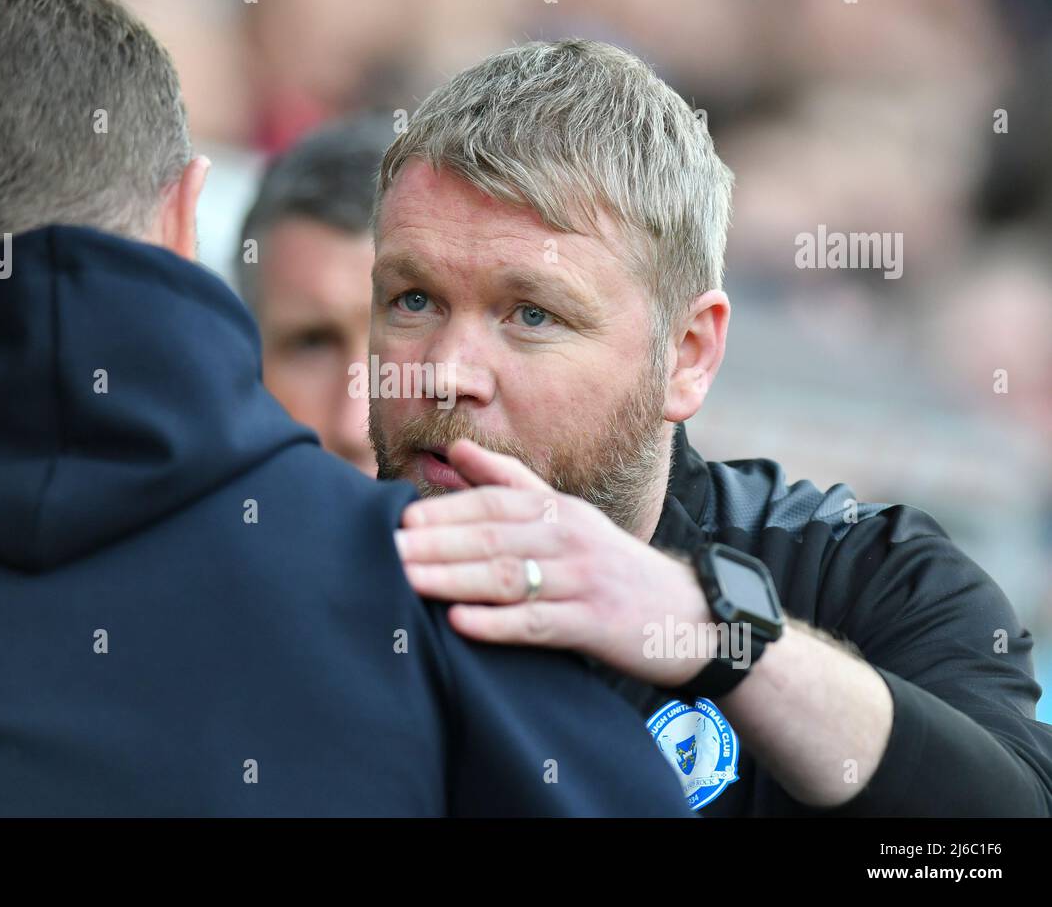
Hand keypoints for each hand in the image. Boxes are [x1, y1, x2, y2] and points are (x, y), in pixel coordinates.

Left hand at [394, 439, 712, 686]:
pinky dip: (498, 623)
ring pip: (509, 577)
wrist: (688, 613)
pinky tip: (460, 623)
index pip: (494, 503)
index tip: (398, 519)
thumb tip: (454, 449)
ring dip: (454, 578)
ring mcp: (581, 581)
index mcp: (556, 510)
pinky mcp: (593, 625)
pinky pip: (539, 623)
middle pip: (492, 537)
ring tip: (408, 580)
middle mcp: (568, 538)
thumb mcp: (565, 514)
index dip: (446, 510)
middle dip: (435, 544)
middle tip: (385, 551)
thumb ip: (509, 481)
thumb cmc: (608, 563)